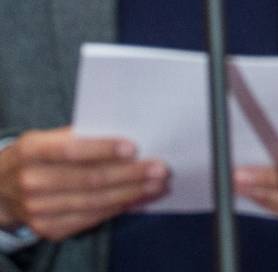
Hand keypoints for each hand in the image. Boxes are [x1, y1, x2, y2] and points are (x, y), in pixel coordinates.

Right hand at [0, 127, 167, 240]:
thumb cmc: (37, 155)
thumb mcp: (47, 137)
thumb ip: (80, 135)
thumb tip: (128, 135)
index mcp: (31, 151)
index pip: (71, 150)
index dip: (103, 149)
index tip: (134, 147)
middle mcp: (31, 181)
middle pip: (89, 180)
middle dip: (130, 174)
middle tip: (160, 168)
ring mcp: (37, 209)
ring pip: (94, 202)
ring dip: (131, 193)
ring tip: (158, 184)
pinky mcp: (48, 229)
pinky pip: (90, 219)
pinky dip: (118, 208)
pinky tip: (138, 199)